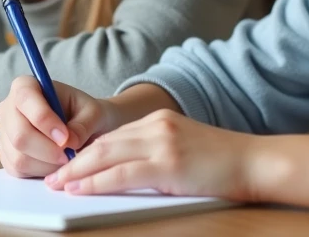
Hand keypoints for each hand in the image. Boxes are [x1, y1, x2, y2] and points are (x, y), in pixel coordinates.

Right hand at [0, 76, 116, 178]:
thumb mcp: (93, 113)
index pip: (25, 99)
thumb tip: (69, 141)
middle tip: (69, 155)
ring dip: (47, 164)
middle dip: (47, 150)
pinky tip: (55, 164)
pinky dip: (41, 172)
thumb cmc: (85, 114)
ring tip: (66, 159)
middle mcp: (9, 108)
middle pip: (19, 134)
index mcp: (25, 86)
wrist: (82, 128)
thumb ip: (83, 125)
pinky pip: (18, 170)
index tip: (65, 137)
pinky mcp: (7, 155)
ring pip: (18, 157)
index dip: (44, 120)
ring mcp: (5, 133)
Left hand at [45, 109, 262, 199]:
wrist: (255, 161)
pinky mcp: (169, 164)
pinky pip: (123, 173)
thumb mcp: (183, 147)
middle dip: (75, 161)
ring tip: (59, 185)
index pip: (113, 135)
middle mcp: (157, 125)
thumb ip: (154, 151)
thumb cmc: (222, 162)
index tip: (68, 164)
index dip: (87, 151)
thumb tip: (121, 169)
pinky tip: (81, 189)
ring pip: (107, 156)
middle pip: (104, 143)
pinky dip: (97, 182)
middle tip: (52, 176)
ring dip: (78, 172)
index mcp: (159, 119)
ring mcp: (162, 143)